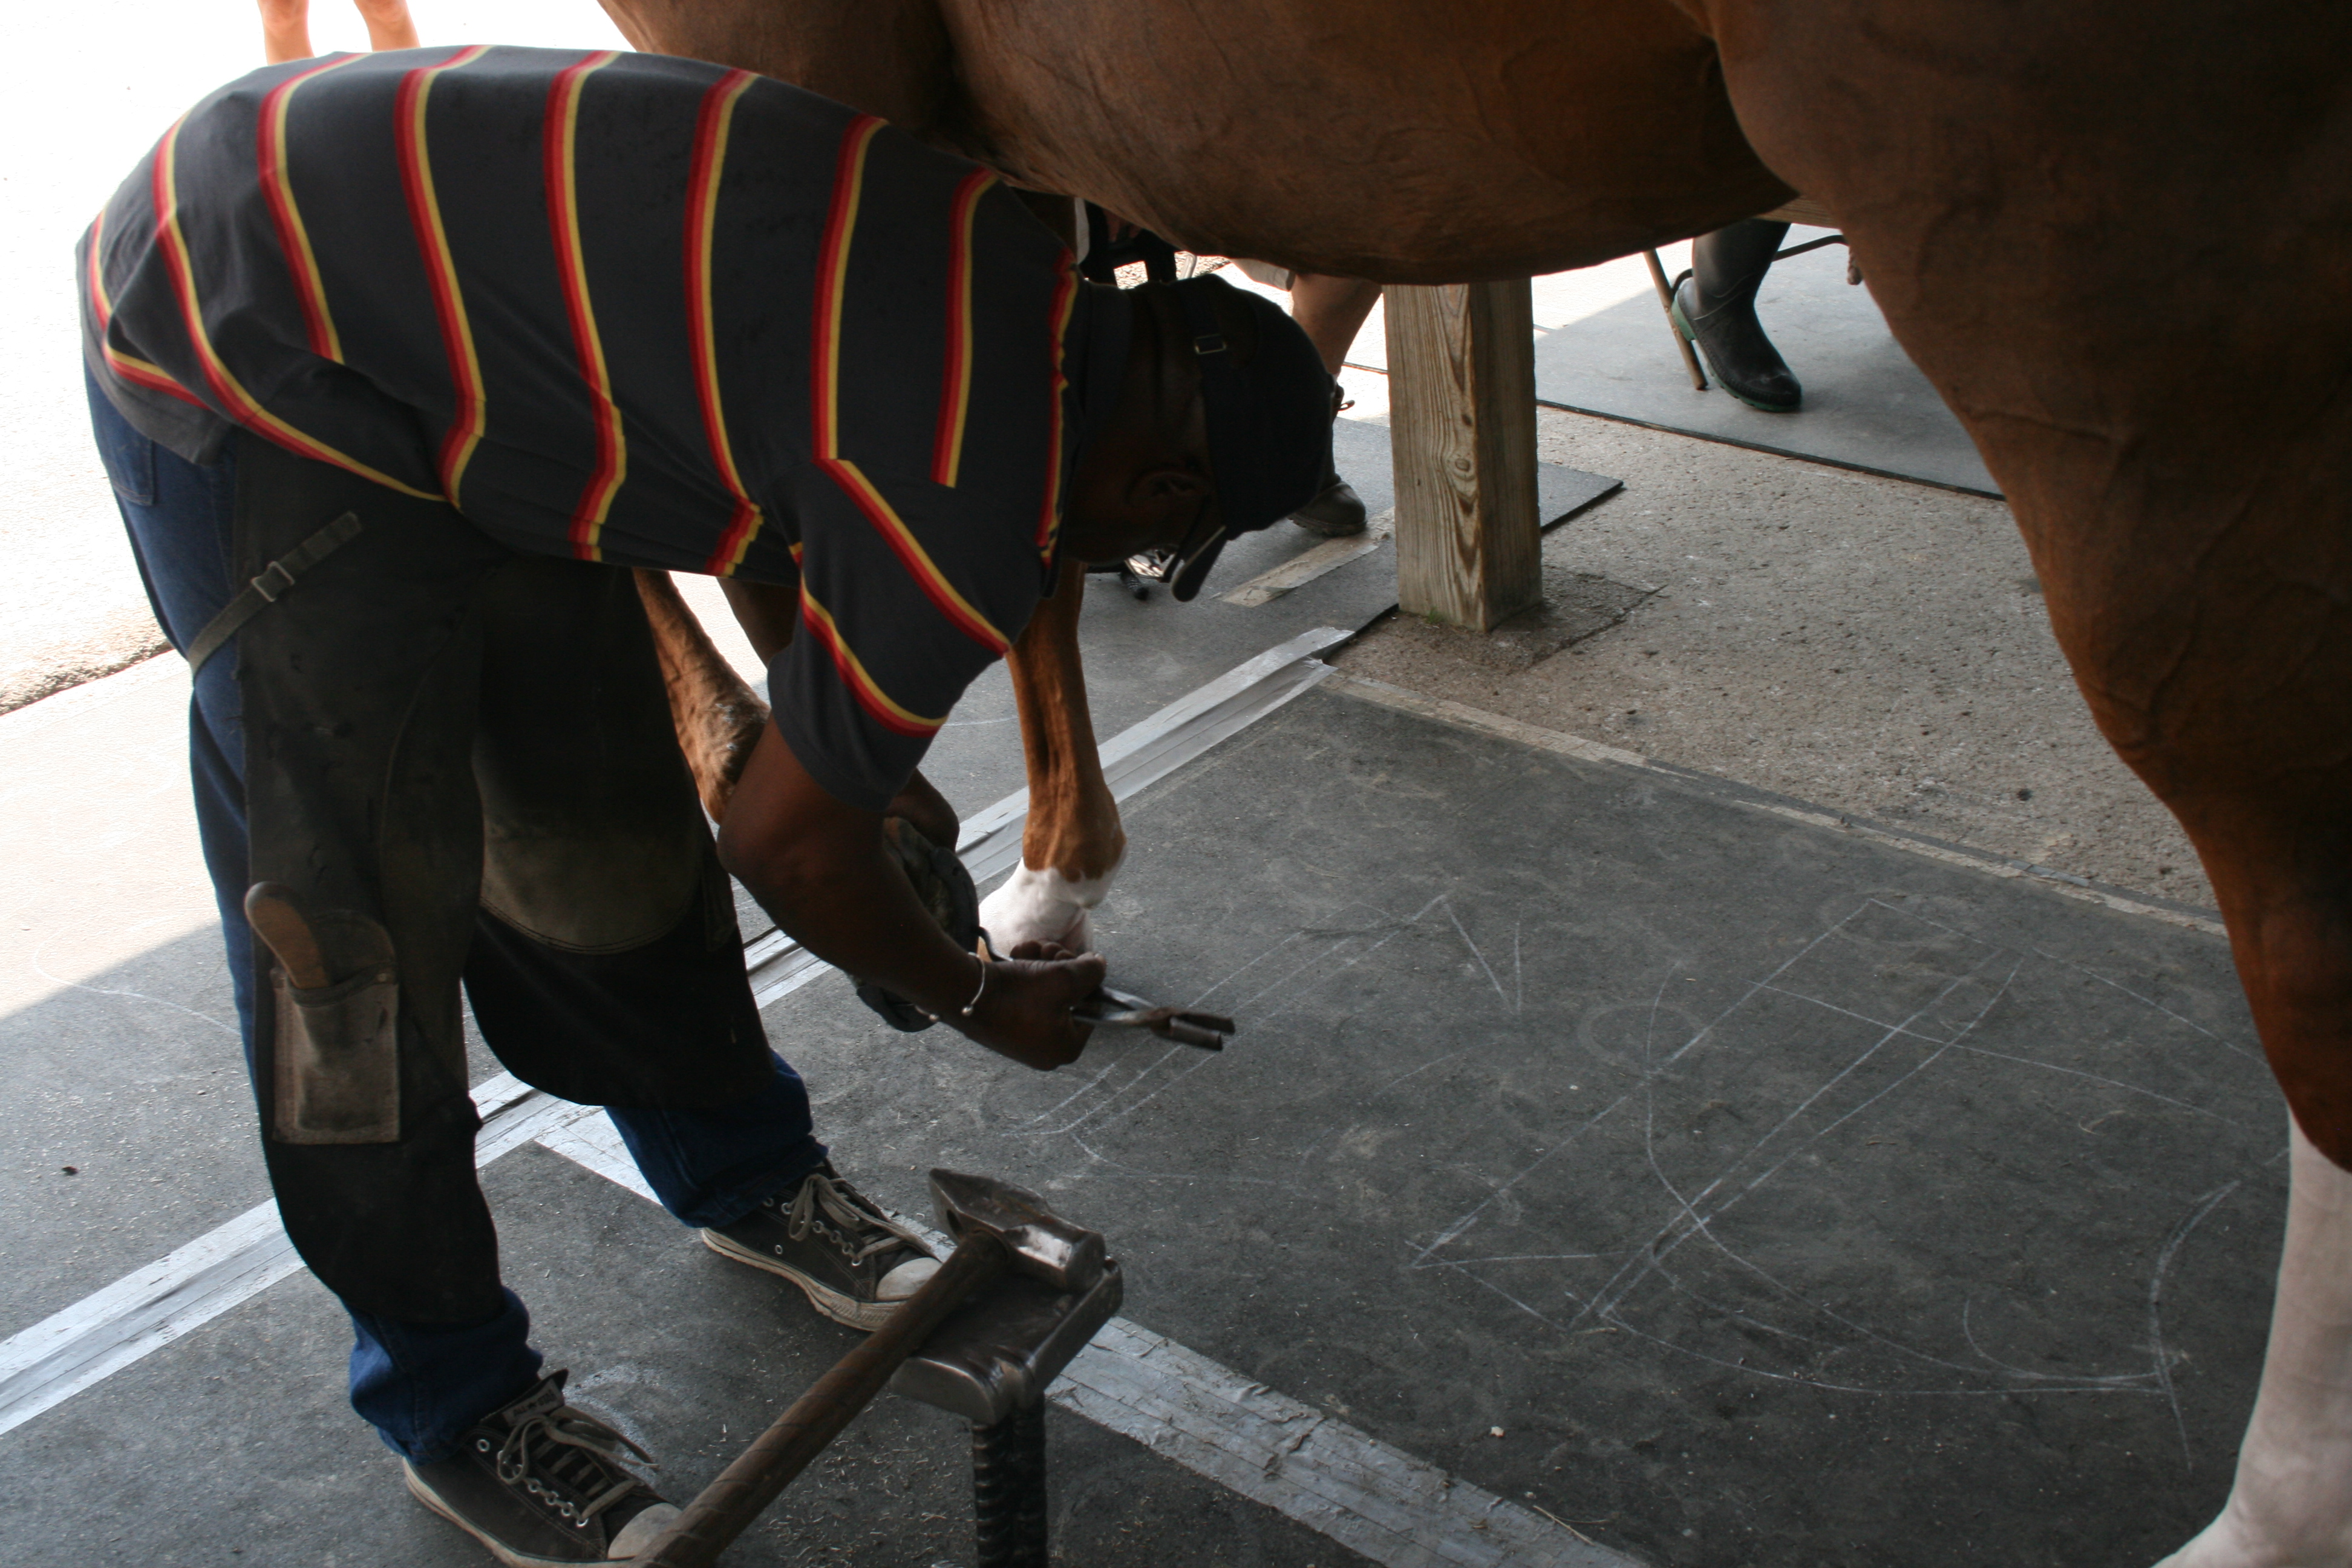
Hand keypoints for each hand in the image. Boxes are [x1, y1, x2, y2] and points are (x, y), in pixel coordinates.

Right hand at [960, 940, 1105, 1069]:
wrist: (966, 992)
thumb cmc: (1020, 994)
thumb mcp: (1066, 978)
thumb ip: (1092, 972)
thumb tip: (1098, 965)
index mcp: (1065, 1048)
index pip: (1091, 1009)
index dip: (1086, 980)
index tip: (1076, 961)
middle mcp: (1044, 1049)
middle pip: (1067, 998)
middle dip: (1060, 967)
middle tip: (1051, 951)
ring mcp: (1022, 1037)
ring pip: (1045, 992)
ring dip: (1041, 964)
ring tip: (1031, 950)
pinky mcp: (1004, 1024)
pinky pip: (1024, 997)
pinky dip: (1023, 973)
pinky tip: (1016, 956)